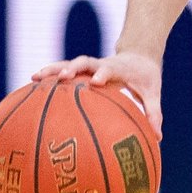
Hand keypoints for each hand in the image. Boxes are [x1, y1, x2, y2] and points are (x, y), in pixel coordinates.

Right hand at [29, 51, 163, 131]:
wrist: (139, 55)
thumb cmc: (146, 76)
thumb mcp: (152, 92)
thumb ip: (153, 112)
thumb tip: (158, 137)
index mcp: (118, 68)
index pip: (109, 68)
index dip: (102, 73)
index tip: (96, 81)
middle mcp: (101, 64)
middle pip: (84, 62)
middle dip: (72, 68)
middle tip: (60, 77)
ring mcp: (90, 65)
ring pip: (69, 63)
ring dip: (53, 69)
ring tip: (35, 77)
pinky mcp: (83, 69)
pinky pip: (64, 70)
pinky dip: (50, 75)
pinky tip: (33, 83)